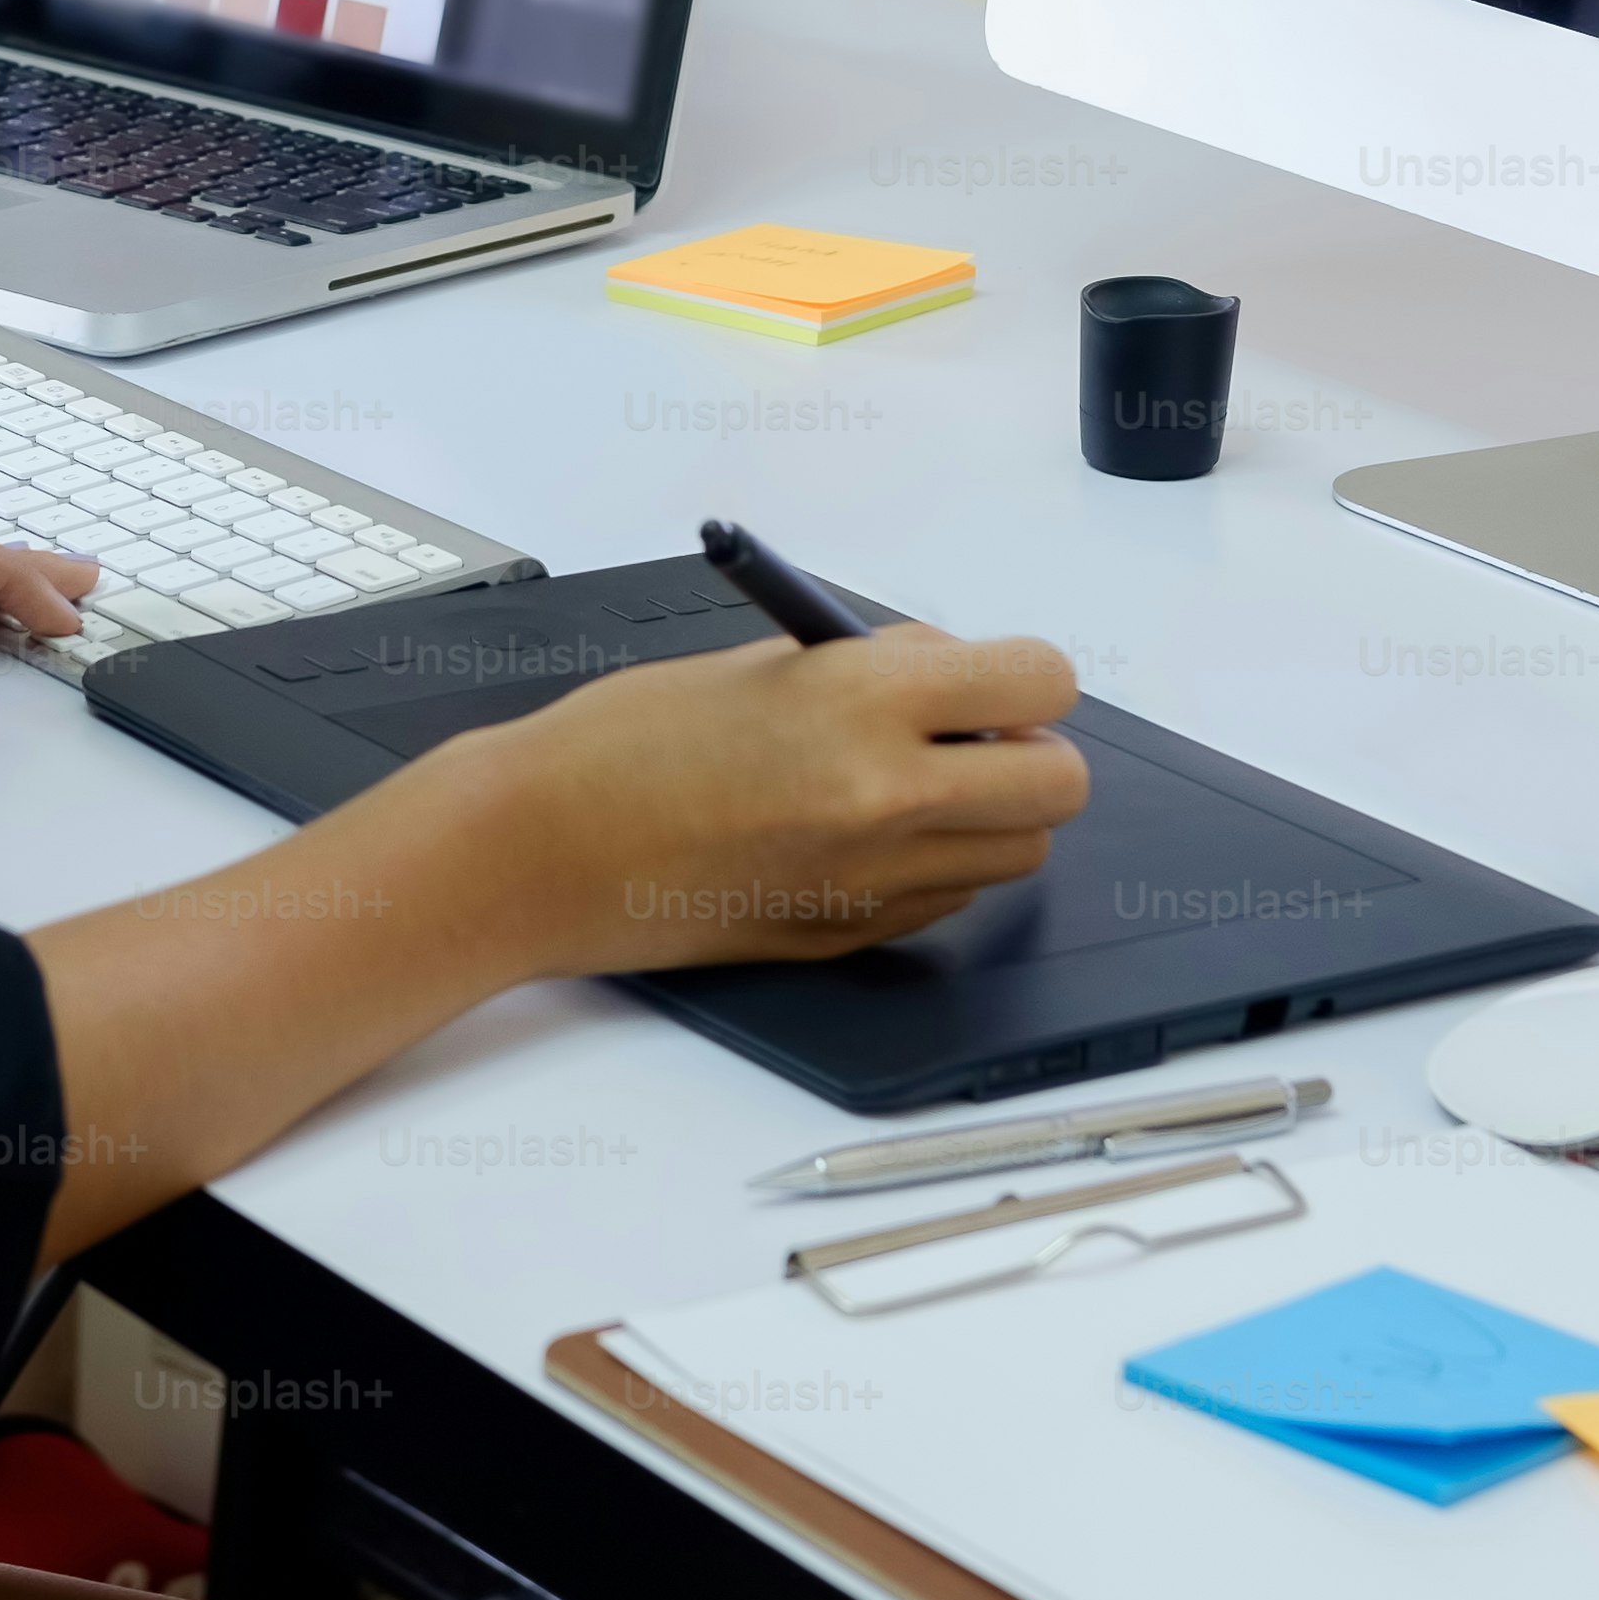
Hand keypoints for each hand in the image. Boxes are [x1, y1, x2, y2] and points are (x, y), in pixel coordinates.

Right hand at [21, 619, 1087, 1252]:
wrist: (541, 849)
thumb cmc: (624, 737)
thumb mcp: (761, 662)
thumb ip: (873, 669)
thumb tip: (956, 676)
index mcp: (863, 702)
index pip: (1039, 683)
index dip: (1026, 679)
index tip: (988, 680)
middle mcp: (888, 795)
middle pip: (1057, 788)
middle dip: (1028, 755)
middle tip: (965, 737)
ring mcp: (873, 880)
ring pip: (1018, 855)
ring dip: (989, 816)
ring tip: (907, 787)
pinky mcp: (849, 936)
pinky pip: (951, 900)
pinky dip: (934, 867)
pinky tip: (859, 837)